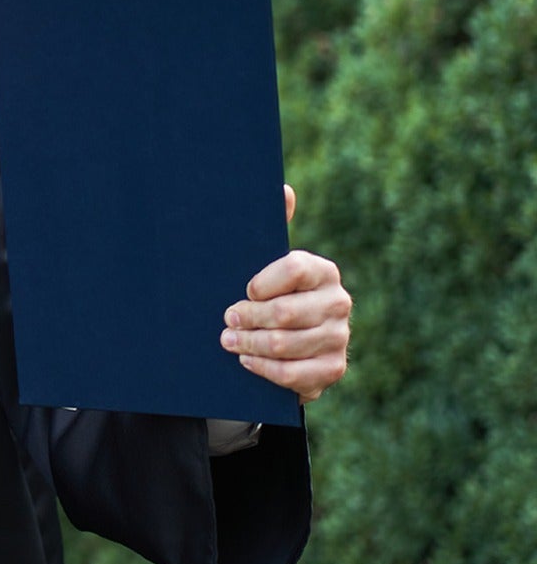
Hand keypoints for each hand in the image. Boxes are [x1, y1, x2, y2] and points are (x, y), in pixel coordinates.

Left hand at [220, 185, 350, 402]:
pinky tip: (247, 361)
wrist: (288, 344)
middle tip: (226, 320)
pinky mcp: (332, 369)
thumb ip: (273, 227)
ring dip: (249, 344)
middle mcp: (338, 302)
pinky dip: (264, 368)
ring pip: (285, 344)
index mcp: (323, 271)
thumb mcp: (266, 263)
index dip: (262, 282)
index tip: (243, 290)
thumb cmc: (270, 295)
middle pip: (285, 312)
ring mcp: (339, 338)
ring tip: (228, 341)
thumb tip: (284, 189)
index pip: (293, 268)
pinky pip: (293, 374)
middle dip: (247, 318)